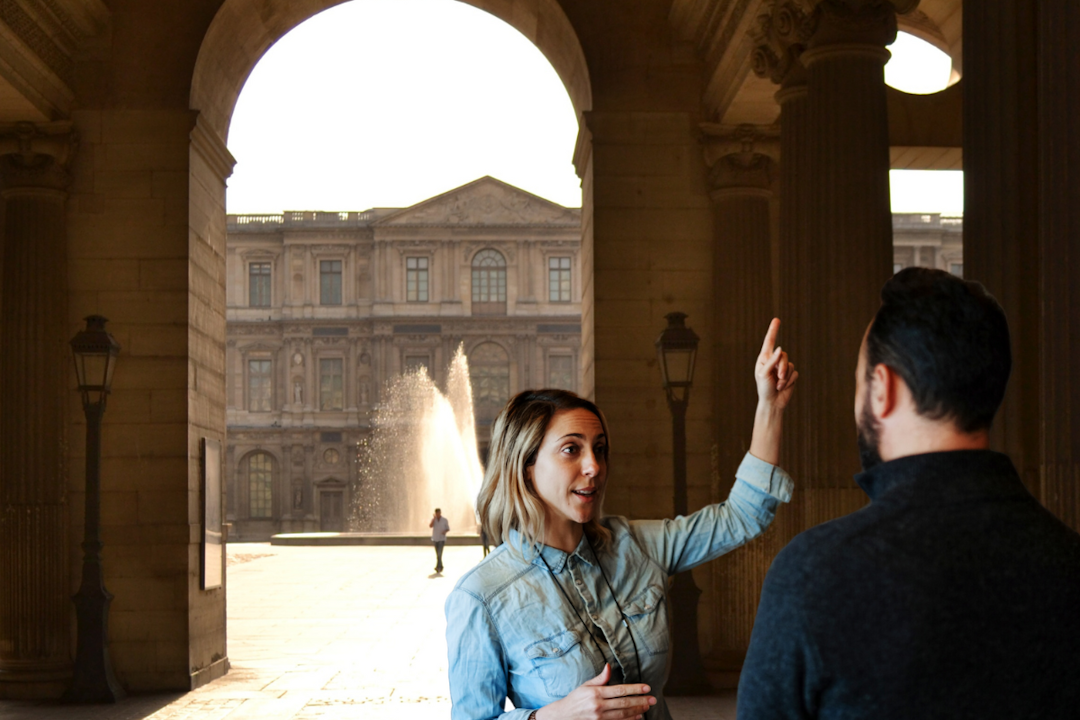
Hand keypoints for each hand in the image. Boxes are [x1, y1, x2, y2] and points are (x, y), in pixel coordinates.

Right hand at [536, 664, 655, 719]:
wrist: (563, 716)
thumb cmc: (575, 699)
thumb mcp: (586, 685)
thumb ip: (600, 678)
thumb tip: (609, 666)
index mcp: (596, 693)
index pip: (620, 690)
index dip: (635, 689)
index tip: (647, 688)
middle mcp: (599, 706)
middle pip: (624, 703)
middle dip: (641, 701)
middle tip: (653, 699)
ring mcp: (600, 718)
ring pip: (623, 714)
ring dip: (637, 711)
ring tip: (647, 707)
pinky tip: (637, 717)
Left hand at [755, 318, 797, 410]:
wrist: (772, 402)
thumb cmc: (763, 388)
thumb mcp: (763, 374)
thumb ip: (771, 361)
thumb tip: (780, 348)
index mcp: (764, 358)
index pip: (770, 342)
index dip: (773, 330)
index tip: (777, 320)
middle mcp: (774, 361)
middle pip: (783, 355)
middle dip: (782, 367)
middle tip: (778, 378)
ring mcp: (783, 368)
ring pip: (790, 364)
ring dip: (785, 377)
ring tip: (778, 385)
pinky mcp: (791, 375)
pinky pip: (795, 373)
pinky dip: (789, 381)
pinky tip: (783, 387)